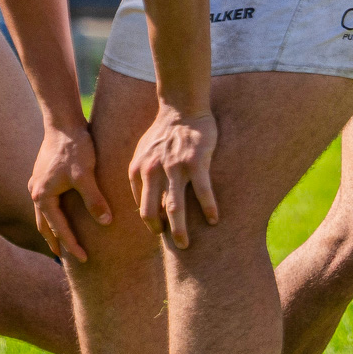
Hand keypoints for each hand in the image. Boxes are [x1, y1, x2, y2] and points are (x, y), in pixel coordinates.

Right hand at [29, 122, 106, 259]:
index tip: (84, 258)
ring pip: (43, 214)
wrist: (63, 123)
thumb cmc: (75, 148)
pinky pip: (46, 203)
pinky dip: (53, 214)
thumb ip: (94, 200)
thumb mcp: (86, 175)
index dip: (72, 245)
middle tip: (65, 258)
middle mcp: (35, 192)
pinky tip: (61, 214)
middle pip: (44, 226)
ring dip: (52, 229)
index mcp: (43, 196)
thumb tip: (105, 223)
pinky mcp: (43, 176)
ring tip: (61, 241)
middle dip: (56, 242)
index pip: (59, 229)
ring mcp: (37, 184)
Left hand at [129, 105, 218, 247]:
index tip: (162, 231)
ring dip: (180, 229)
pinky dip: (209, 209)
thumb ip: (142, 174)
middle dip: (162, 232)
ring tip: (185, 244)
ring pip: (175, 207)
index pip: (141, 205)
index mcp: (138, 170)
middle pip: (153, 212)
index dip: (151, 221)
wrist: (182, 107)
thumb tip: (144, 198)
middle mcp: (153, 172)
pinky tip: (214, 220)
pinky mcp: (197, 163)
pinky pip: (203, 192)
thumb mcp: (143, 152)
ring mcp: (175, 168)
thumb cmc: (165, 131)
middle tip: (174, 246)